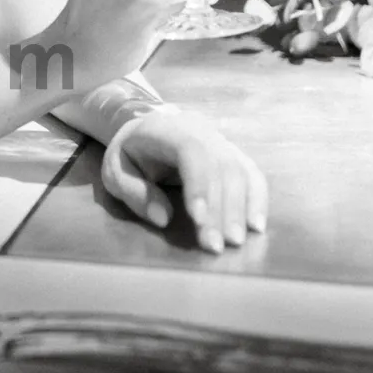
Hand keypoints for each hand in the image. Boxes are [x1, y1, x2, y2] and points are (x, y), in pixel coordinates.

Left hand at [101, 107, 268, 253]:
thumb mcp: (115, 170)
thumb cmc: (131, 152)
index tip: (198, 220)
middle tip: (216, 245)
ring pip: (240, 171)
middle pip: (221, 166)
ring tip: (235, 242)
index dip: (199, 186)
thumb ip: (133, 191)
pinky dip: (257, 200)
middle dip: (220, 209)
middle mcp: (201, 131)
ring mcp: (221, 141)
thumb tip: (163, 218)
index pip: (192, 152)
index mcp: (168, 129)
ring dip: (241, 209)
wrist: (149, 126)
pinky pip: (252, 175)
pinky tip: (255, 226)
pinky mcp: (234, 155)